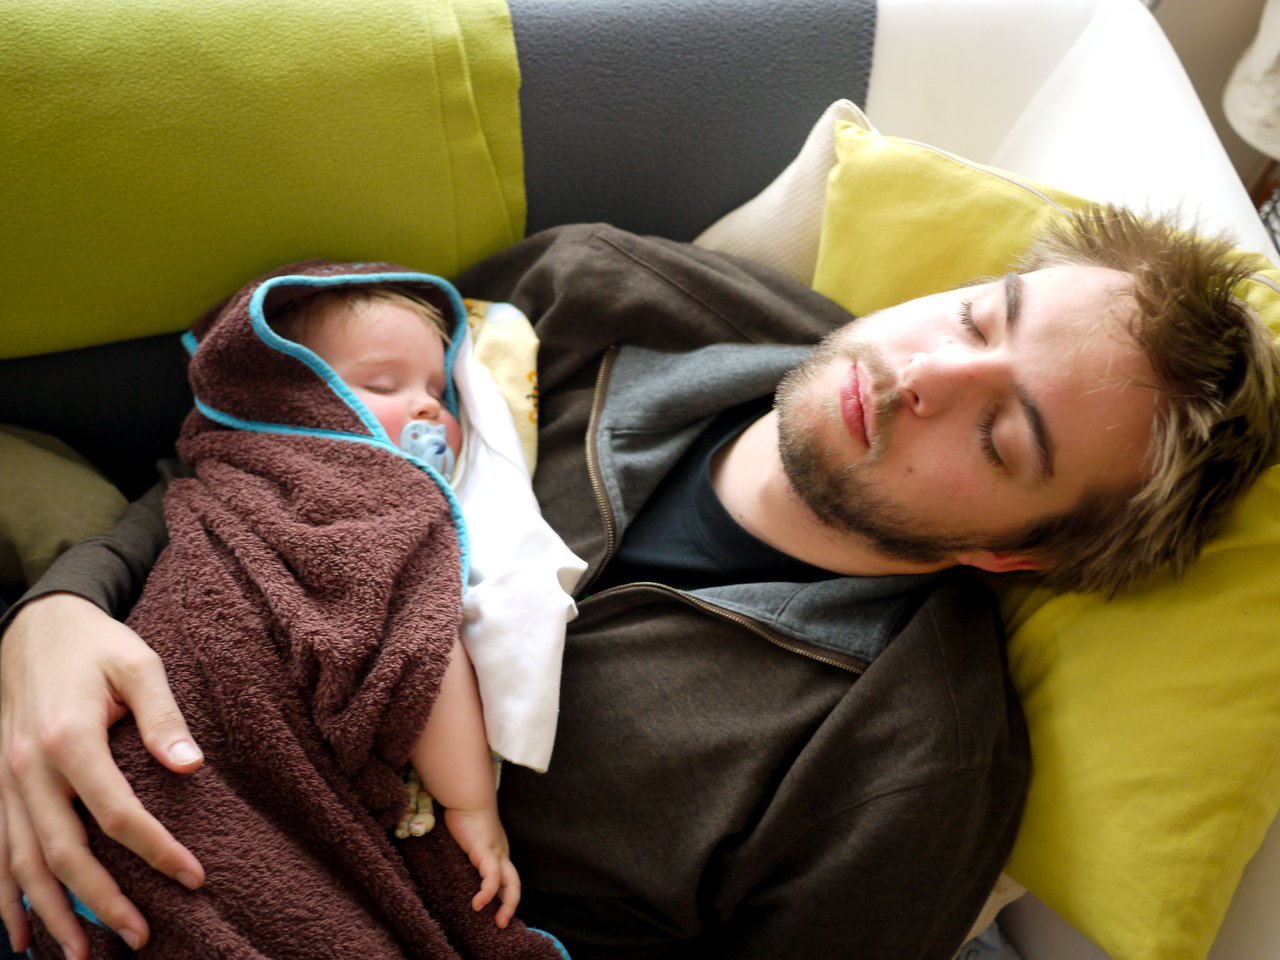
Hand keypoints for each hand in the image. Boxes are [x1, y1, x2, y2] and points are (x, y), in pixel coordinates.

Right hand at [0, 593, 205, 957]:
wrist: (36, 626)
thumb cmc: (97, 645)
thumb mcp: (139, 664)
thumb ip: (164, 715)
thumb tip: (191, 765)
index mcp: (69, 739)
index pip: (117, 813)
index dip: (157, 850)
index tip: (195, 876)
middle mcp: (27, 770)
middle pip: (63, 852)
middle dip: (102, 901)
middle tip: (141, 938)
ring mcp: (4, 783)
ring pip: (21, 864)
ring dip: (51, 913)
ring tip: (84, 956)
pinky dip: (5, 899)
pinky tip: (20, 937)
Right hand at [442, 805, 519, 927]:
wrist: (468, 796)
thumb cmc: (465, 812)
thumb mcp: (467, 837)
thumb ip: (465, 850)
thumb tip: (454, 858)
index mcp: (497, 851)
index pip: (506, 878)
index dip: (504, 896)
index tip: (497, 912)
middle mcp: (501, 853)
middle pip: (514, 883)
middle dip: (511, 904)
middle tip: (501, 923)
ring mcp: (496, 852)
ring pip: (511, 883)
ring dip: (507, 905)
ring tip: (498, 922)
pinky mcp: (486, 851)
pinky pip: (492, 877)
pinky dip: (488, 892)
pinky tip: (477, 904)